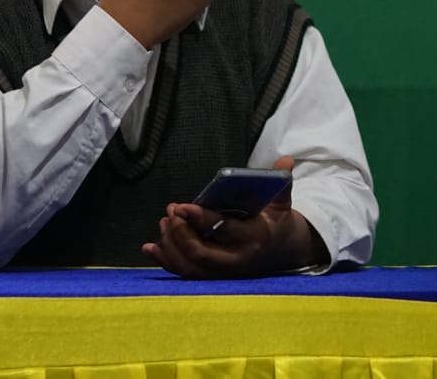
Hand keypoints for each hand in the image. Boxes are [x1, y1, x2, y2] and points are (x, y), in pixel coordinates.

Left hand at [141, 157, 329, 277]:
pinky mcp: (214, 277)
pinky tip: (150, 248)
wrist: (283, 250)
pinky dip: (166, 261)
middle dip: (181, 234)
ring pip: (190, 267)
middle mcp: (239, 260)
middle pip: (202, 254)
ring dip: (172, 246)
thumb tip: (286, 160)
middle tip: (170, 212)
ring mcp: (225, 273)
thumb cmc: (275, 220)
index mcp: (255, 237)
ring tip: (163, 222)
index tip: (182, 206)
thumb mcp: (282, 201)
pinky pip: (186, 273)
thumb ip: (281, 181)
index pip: (224, 230)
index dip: (202, 219)